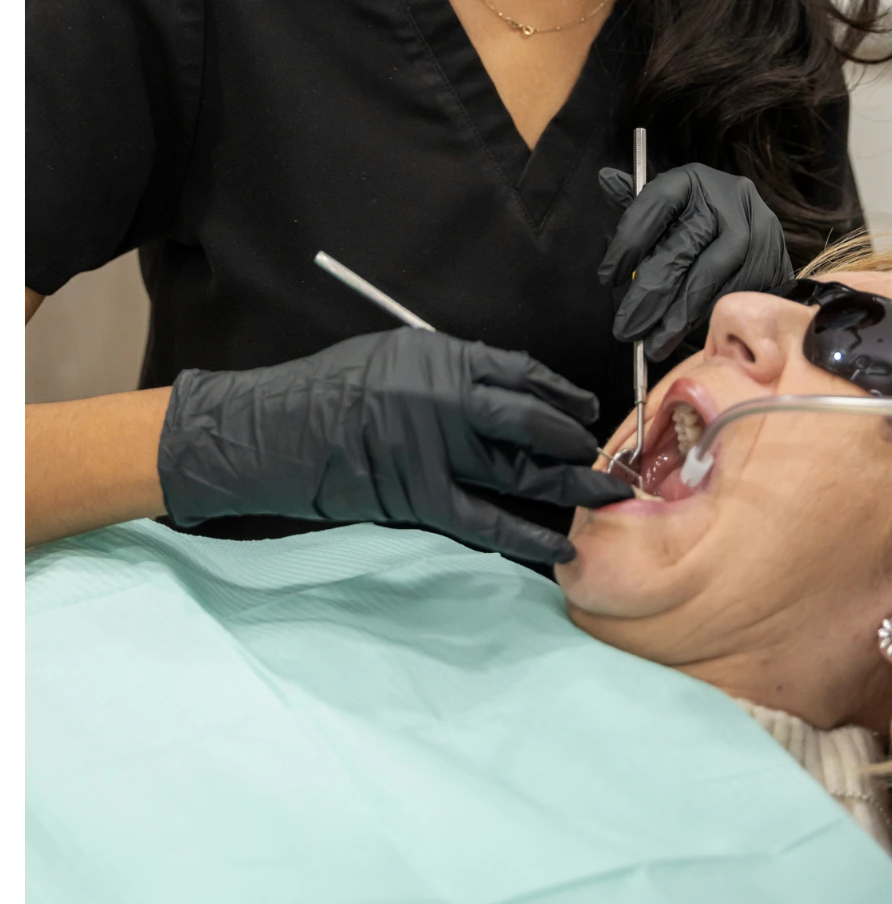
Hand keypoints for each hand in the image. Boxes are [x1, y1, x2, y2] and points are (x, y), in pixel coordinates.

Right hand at [158, 328, 631, 565]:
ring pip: (519, 472)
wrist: (276, 430)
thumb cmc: (331, 388)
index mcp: (445, 359)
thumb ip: (451, 370)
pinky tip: (561, 548)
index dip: (561, 394)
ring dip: (565, 486)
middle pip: (532, 422)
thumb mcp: (397, 355)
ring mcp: (438, 452)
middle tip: (602, 458)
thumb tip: (501, 391)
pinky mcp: (422, 498)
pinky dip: (528, 537)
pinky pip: (487, 522)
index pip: (523, 373)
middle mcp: (450, 401)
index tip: (583, 409)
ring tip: (602, 497)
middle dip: (573, 442)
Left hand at [597, 163, 791, 361]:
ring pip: (710, 276)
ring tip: (653, 343)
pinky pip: (735, 292)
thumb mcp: (668, 206)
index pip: (655, 205)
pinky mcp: (772, 256)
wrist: (754, 228)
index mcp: (691, 180)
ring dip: (678, 316)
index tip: (608, 278)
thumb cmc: (697, 219)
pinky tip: (686, 333)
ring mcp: (753, 227)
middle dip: (650, 294)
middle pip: (682, 248)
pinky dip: (707, 316)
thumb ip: (638, 205)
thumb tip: (606, 180)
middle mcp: (725, 198)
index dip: (629, 243)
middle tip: (627, 327)